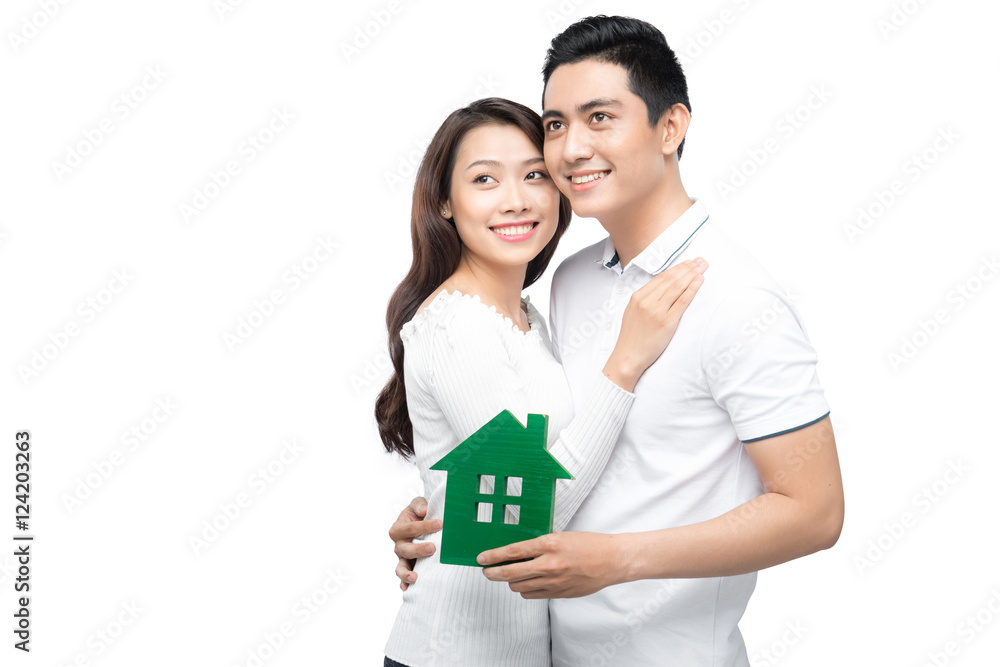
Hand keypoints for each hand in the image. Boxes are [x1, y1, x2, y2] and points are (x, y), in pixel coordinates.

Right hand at [388, 496, 441, 590]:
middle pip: (404, 549)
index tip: (439, 524)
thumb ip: (419, 505)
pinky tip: (408, 589)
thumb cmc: (421, 513)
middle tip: (433, 548)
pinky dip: (404, 584)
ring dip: (407, 572)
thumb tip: (423, 511)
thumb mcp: (419, 505)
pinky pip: (403, 577)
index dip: (422, 526)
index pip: (408, 528)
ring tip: (416, 576)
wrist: (423, 522)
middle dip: (418, 549)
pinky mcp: (409, 566)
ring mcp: (403, 557)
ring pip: (400, 566)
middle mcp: (399, 544)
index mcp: (399, 528)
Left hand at [477, 532, 624, 598]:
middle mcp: (549, 564)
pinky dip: (525, 589)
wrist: (611, 561)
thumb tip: (517, 552)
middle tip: (486, 571)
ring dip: (510, 581)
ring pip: (519, 587)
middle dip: (493, 573)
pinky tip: (528, 582)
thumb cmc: (588, 545)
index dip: (493, 556)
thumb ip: (539, 545)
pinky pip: (532, 595)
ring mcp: (553, 582)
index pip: (513, 552)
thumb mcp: (560, 537)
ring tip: (510, 575)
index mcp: (549, 544)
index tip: (481, 559)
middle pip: (510, 574)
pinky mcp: (558, 593)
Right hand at [603, 257, 707, 390]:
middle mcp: (647, 301)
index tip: (688, 262)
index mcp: (638, 297)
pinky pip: (682, 301)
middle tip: (700, 260)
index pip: (661, 278)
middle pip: (671, 279)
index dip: (676, 268)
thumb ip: (645, 299)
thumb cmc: (631, 337)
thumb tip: (661, 289)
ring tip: (703, 266)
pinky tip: (699, 281)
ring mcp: (657, 311)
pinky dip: (692, 289)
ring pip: (677, 287)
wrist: (627, 357)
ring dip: (692, 274)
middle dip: (687, 267)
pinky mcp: (667, 322)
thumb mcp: (632, 312)